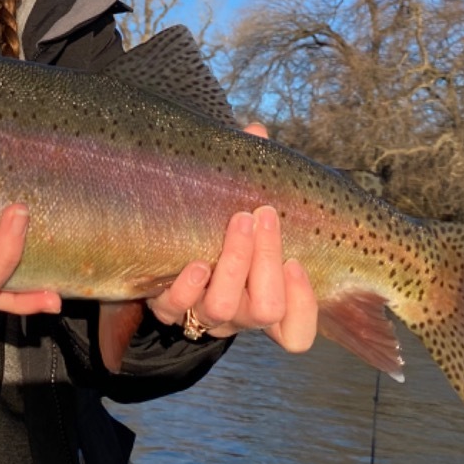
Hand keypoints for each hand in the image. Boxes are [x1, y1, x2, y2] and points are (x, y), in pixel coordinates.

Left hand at [145, 123, 318, 352]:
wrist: (159, 242)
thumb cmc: (216, 221)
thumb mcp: (242, 202)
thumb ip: (256, 175)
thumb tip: (257, 132)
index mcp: (267, 298)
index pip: (297, 332)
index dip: (303, 305)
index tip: (298, 260)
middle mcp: (238, 315)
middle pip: (265, 310)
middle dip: (267, 260)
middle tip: (262, 213)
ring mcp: (202, 314)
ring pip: (224, 310)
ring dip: (233, 265)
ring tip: (236, 221)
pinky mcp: (166, 307)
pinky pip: (176, 312)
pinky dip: (186, 288)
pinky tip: (194, 264)